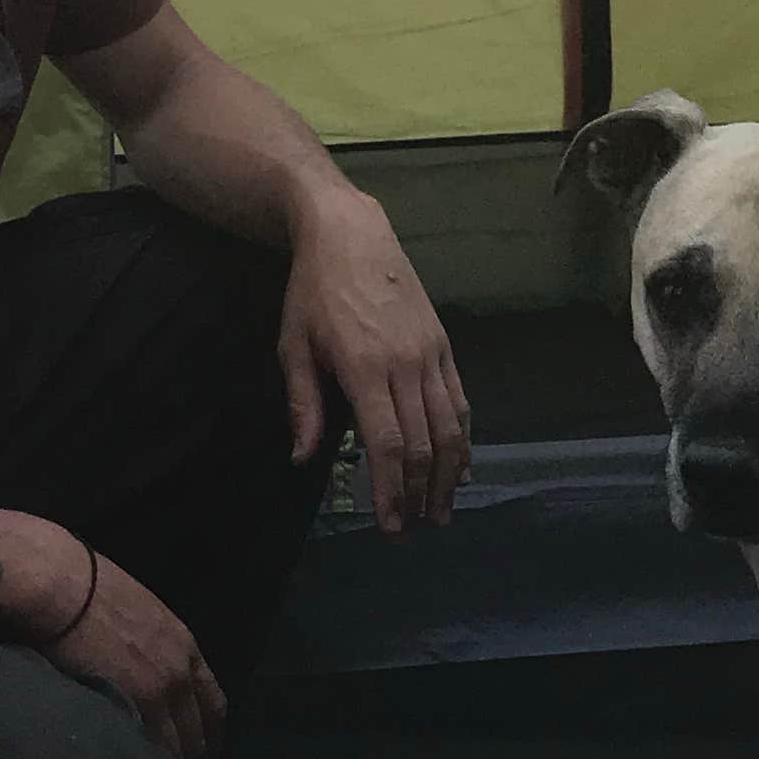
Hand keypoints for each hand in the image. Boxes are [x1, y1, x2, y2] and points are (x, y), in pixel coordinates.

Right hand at [43, 547, 225, 758]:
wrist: (65, 587)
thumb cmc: (92, 588)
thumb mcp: (141, 614)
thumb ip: (153, 648)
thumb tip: (144, 672)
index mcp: (186, 647)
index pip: (214, 704)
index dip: (210, 733)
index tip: (202, 752)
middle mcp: (181, 673)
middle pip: (199, 734)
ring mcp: (159, 693)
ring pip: (176, 751)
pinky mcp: (131, 706)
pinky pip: (148, 751)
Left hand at [279, 186, 471, 537]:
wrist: (351, 232)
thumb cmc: (313, 290)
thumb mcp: (293, 345)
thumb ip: (303, 404)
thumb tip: (302, 457)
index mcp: (364, 369)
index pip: (388, 445)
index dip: (393, 490)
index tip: (390, 524)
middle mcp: (405, 365)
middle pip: (424, 444)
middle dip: (422, 493)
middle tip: (416, 527)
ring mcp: (430, 353)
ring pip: (451, 426)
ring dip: (450, 474)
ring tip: (444, 509)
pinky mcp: (444, 344)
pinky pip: (460, 400)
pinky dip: (465, 438)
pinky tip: (461, 464)